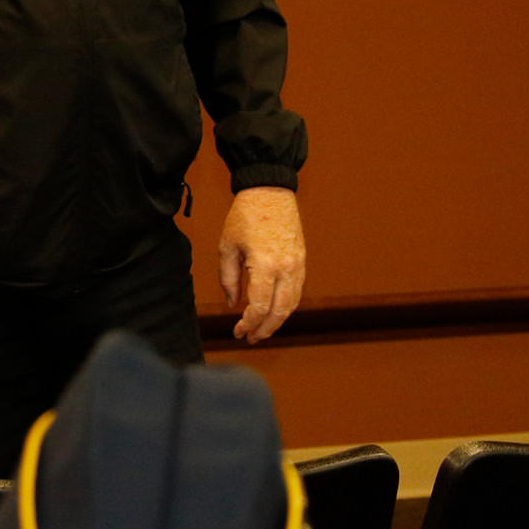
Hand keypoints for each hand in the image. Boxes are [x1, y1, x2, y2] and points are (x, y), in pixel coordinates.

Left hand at [219, 187, 305, 343]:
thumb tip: (233, 304)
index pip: (259, 308)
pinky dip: (286, 305)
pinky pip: (296, 291)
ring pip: (292, 304)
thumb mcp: (227, 247)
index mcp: (265, 265)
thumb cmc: (244, 215)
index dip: (248, 325)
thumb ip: (228, 279)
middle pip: (279, 312)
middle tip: (250, 338)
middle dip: (264, 330)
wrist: (270, 189)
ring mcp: (297, 264)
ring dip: (277, 321)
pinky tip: (272, 310)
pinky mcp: (302, 260)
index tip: (237, 331)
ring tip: (261, 329)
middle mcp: (286, 268)